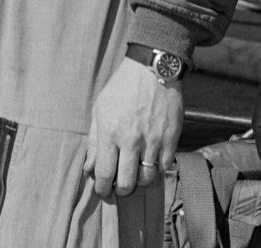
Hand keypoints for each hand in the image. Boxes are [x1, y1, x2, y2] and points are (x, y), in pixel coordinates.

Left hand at [84, 58, 183, 199]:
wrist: (152, 70)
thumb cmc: (121, 88)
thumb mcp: (99, 110)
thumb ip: (93, 142)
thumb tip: (89, 168)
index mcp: (110, 132)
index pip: (105, 173)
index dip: (102, 188)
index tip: (103, 191)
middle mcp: (131, 140)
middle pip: (127, 182)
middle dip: (121, 190)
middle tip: (120, 186)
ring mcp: (153, 140)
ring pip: (147, 178)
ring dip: (140, 181)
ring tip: (136, 173)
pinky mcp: (171, 138)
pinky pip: (164, 166)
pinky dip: (157, 169)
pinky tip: (151, 161)